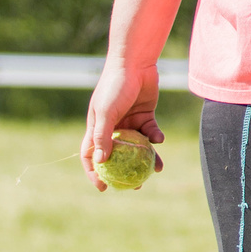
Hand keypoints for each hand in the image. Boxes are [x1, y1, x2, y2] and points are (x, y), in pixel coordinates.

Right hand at [82, 60, 164, 189]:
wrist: (135, 63)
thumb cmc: (115, 86)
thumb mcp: (106, 112)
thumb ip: (103, 136)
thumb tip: (100, 162)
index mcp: (97, 128)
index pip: (91, 155)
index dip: (94, 173)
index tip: (103, 188)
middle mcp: (113, 127)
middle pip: (118, 155)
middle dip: (126, 171)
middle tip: (136, 186)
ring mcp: (130, 122)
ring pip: (138, 147)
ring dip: (147, 158)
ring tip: (157, 169)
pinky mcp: (145, 115)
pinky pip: (151, 133)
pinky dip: (156, 138)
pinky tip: (160, 138)